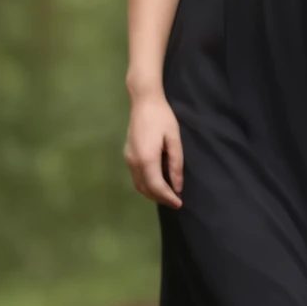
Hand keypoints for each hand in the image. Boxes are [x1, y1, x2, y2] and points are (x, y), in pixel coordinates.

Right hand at [124, 90, 183, 207]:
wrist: (143, 102)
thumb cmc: (162, 117)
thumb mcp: (173, 139)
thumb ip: (176, 164)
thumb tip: (178, 186)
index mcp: (147, 158)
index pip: (157, 186)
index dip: (168, 197)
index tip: (179, 203)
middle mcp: (134, 162)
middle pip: (145, 189)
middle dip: (160, 198)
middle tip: (175, 202)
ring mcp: (128, 159)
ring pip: (138, 185)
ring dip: (152, 193)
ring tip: (167, 195)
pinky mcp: (127, 155)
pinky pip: (136, 177)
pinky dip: (146, 185)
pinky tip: (157, 182)